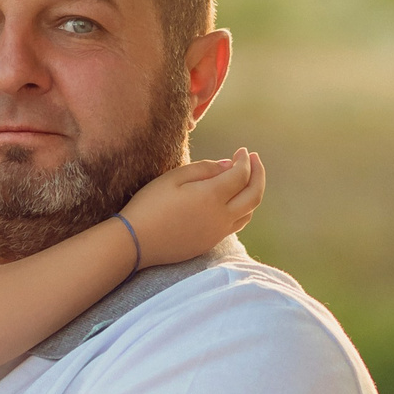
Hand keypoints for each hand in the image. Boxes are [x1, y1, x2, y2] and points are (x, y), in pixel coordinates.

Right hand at [119, 149, 263, 268]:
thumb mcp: (172, 178)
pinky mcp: (211, 243)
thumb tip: (228, 165)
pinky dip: (243, 208)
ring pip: (249, 212)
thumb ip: (203, 169)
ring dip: (253, 192)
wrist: (135, 242)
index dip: (245, 160)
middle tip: (255, 159)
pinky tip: (234, 200)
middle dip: (258, 174)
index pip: (241, 175)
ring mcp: (218, 232)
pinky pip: (236, 224)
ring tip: (247, 179)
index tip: (242, 150)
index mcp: (211, 196)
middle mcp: (221, 217)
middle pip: (254, 195)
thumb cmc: (149, 205)